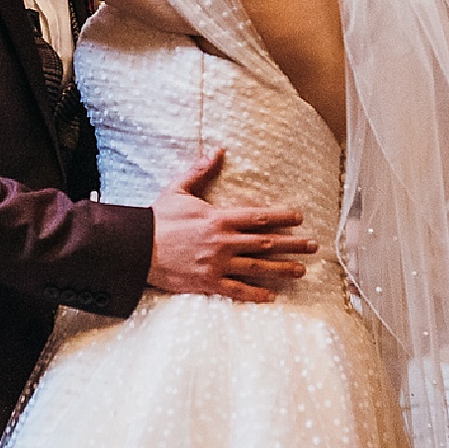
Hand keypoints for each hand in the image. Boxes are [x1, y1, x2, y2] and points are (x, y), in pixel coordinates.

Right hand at [147, 149, 313, 304]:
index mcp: (219, 218)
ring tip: (301, 271)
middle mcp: (223, 242)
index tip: (300, 218)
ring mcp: (216, 264)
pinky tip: (271, 296)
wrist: (135, 248)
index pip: (259, 216)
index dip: (283, 217)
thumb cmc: (157, 218)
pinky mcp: (207, 283)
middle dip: (292, 244)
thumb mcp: (179, 190)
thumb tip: (217, 151)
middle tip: (313, 246)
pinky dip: (254, 294)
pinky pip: (236, 290)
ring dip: (281, 269)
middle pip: (265, 243)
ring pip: (257, 268)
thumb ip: (201, 171)